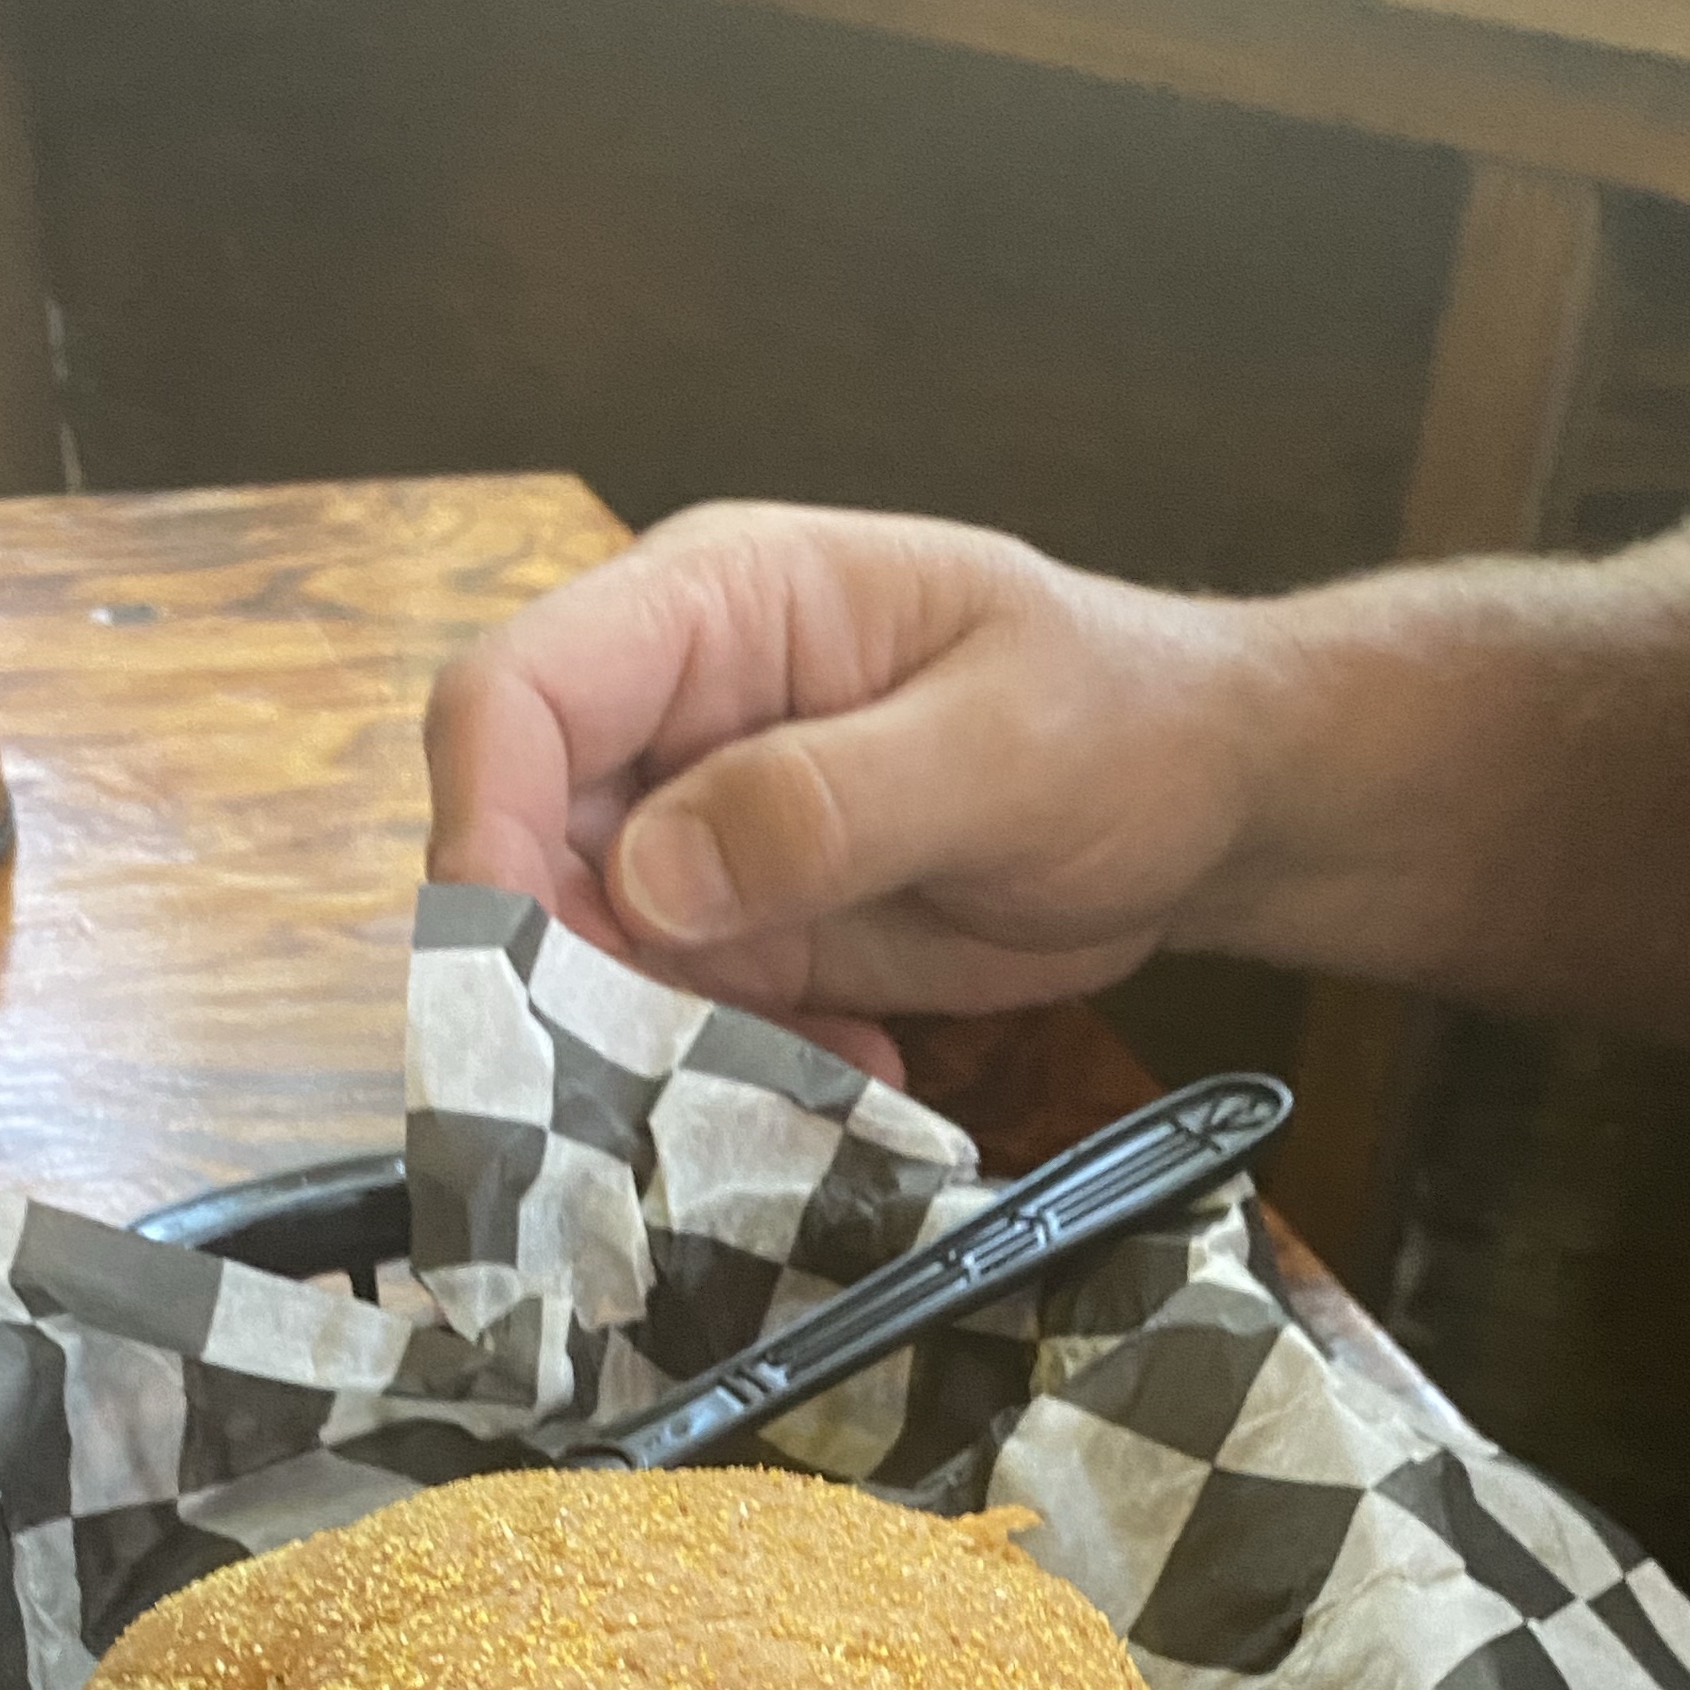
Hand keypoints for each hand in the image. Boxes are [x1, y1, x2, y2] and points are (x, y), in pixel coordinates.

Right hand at [424, 503, 1270, 1072]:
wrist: (1202, 801)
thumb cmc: (1123, 722)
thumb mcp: (998, 750)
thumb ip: (825, 804)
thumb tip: (646, 878)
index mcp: (717, 608)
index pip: (518, 697)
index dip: (487, 827)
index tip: (518, 966)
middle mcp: (678, 718)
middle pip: (525, 846)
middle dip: (566, 976)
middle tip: (658, 1076)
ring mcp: (702, 834)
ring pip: (590, 958)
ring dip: (662, 1049)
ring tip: (795, 1081)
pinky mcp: (745, 933)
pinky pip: (681, 1022)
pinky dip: (741, 1071)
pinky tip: (857, 1070)